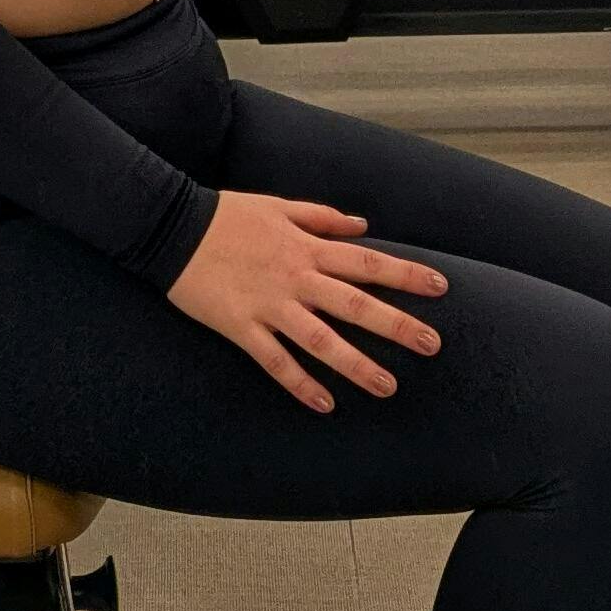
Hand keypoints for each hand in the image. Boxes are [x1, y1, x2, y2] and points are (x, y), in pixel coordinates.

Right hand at [167, 189, 445, 411]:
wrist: (170, 227)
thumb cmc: (226, 216)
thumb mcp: (278, 205)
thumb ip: (322, 217)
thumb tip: (363, 227)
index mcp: (307, 247)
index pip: (367, 263)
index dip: (406, 275)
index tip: (440, 288)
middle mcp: (295, 278)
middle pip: (354, 305)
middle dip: (396, 325)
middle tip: (432, 345)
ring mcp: (269, 305)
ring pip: (321, 340)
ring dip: (356, 365)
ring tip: (387, 386)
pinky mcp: (241, 327)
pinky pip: (275, 361)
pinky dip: (300, 384)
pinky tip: (324, 405)